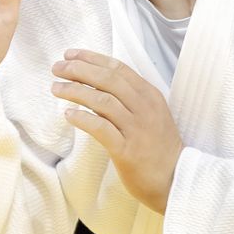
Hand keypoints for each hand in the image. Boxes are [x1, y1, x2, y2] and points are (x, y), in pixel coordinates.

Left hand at [51, 49, 183, 213]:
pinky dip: (83, 119)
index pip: (118, 68)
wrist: (177, 180)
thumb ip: (128, 97)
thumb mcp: (150, 114)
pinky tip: (68, 115)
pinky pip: (101, 128)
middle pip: (107, 79)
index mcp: (149, 95)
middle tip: (57, 67)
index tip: (70, 54)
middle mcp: (144, 108)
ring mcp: (137, 128)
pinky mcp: (127, 150)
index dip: (92, 58)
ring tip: (56, 88)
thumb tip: (95, 81)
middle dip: (79, 70)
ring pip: (102, 100)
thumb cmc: (158, 147)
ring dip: (75, 91)